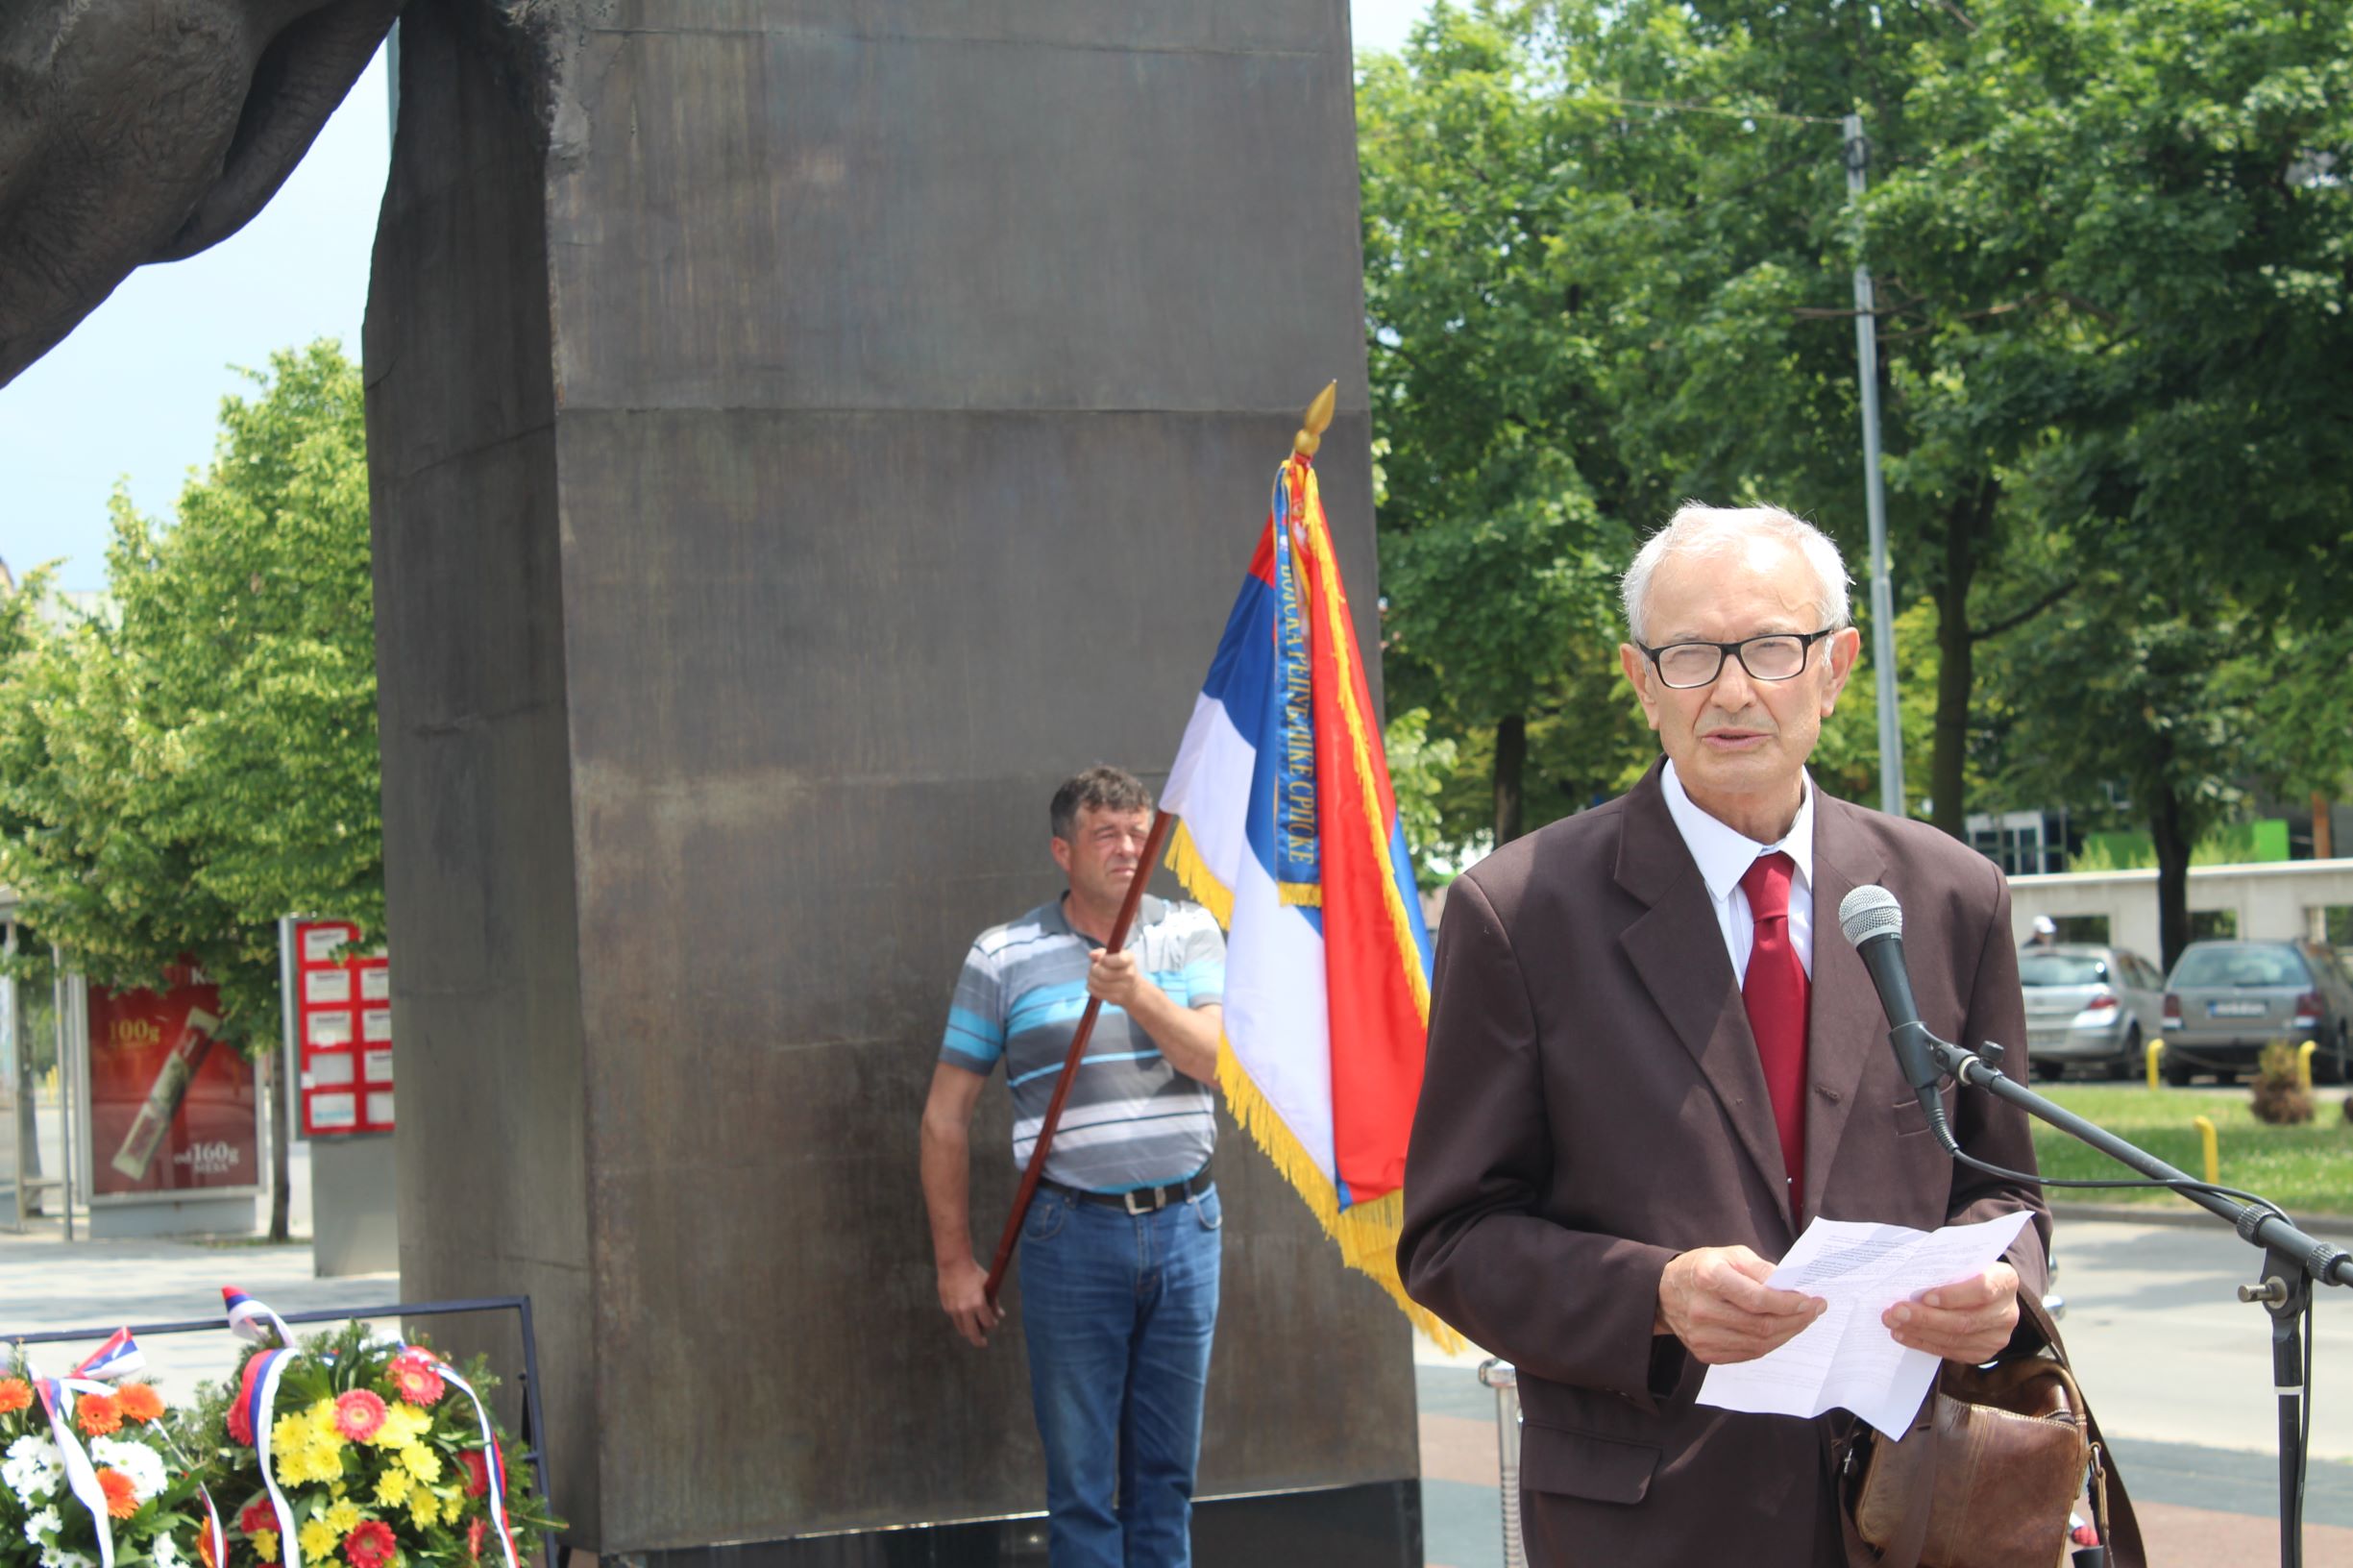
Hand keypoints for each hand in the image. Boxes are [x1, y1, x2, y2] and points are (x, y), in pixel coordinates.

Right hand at [938, 1259, 1004, 1347]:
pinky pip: (955, 1318)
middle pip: (973, 1333)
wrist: (954, 1263)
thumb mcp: (988, 1285)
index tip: (994, 1324)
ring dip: (969, 1331)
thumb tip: (1000, 1314)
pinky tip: (964, 1312)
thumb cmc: (974, 1273)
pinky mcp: (946, 1307)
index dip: (992, 1324)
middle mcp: (965, 1309)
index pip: (988, 1322)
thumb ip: (993, 1302)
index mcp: (978, 1303)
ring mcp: (954, 1309)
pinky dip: (961, 1318)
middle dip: (979, 1340)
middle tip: (983, 1343)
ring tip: (973, 1330)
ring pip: (962, 1328)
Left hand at [1085, 948, 1145, 1010]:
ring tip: (1093, 976)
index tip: (1101, 959)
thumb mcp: (1113, 956)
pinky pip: (1096, 992)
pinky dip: (1091, 987)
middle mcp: (1129, 974)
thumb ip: (1101, 953)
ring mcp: (1124, 988)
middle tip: (1093, 967)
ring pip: (1098, 984)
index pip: (1119, 959)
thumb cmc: (1118, 968)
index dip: (1105, 959)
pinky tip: (1094, 984)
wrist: (1132, 989)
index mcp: (1129, 959)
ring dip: (1091, 978)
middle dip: (1093, 969)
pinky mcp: (1116, 999)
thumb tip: (1092, 955)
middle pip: (1104, 973)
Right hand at [1656, 1245, 1826, 1364]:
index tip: (1811, 1300)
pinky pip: (1747, 1354)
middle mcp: (1703, 1309)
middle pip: (1761, 1325)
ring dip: (1787, 1334)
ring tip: (1801, 1321)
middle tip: (1814, 1311)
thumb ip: (1760, 1268)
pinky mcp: (1704, 1352)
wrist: (1664, 1293)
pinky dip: (1769, 1344)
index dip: (1789, 1303)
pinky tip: (1780, 1331)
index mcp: (1709, 1278)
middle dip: (1796, 1320)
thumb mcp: (1729, 1254)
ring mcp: (1702, 1336)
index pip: (1758, 1299)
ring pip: (1758, 1344)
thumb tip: (1791, 1287)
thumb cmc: (1702, 1268)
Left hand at [1883, 1262, 2019, 1363]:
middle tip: (1896, 1311)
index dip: (1953, 1295)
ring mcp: (1997, 1336)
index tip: (1924, 1296)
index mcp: (2005, 1281)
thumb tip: (1908, 1275)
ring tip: (1893, 1322)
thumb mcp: (1963, 1262)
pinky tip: (1903, 1334)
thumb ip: (1945, 1267)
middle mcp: (2007, 1312)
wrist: (1987, 1294)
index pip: (1983, 1289)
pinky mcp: (1983, 1353)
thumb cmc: (1967, 1271)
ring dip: (1919, 1331)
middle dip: (1925, 1318)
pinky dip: (1923, 1343)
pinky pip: (1950, 1351)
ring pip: (1955, 1339)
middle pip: (1964, 1320)